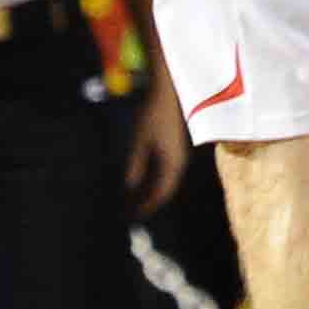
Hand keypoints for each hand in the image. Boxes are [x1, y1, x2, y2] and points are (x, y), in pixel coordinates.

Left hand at [124, 81, 188, 215]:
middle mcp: (179, 164)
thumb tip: (130, 188)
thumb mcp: (139, 142)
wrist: (169, 92)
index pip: (159, 194)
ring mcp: (178, 156)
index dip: (146, 206)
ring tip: (133, 199)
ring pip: (164, 181)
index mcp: (172, 164)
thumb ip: (135, 166)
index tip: (132, 217)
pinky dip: (152, 180)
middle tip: (130, 211)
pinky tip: (141, 180)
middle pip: (163, 190)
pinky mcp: (175, 149)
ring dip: (149, 191)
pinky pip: (165, 171)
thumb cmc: (153, 115)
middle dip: (147, 201)